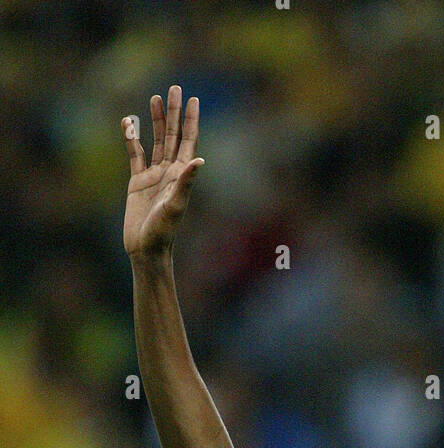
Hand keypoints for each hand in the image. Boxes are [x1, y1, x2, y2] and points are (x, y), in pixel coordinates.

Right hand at [122, 85, 203, 257]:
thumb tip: (199, 160)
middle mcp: (169, 172)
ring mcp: (153, 175)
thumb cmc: (163, 232)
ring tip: (155, 97)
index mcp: (181, 175)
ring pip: (155, 141)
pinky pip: (135, 154)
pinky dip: (132, 138)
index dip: (191, 120)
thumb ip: (186, 182)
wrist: (146, 249)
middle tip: (175, 88)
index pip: (188, 141)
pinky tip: (129, 123)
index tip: (194, 99)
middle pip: (172, 135)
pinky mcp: (137, 181)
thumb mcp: (175, 206)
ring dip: (156, 120)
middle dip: (174, 113)